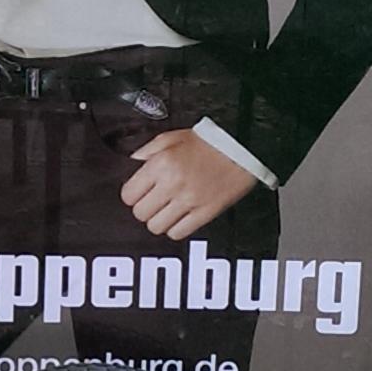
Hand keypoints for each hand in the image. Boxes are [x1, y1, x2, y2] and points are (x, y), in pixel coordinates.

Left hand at [119, 130, 256, 239]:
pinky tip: (180, 217)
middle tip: (153, 200)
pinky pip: (178, 233)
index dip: (132, 194)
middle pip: (140, 213)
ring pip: (156, 227)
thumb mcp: (172, 137)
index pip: (129, 195)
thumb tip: (131, 165)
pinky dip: (175, 228)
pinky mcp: (205, 213)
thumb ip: (146, 151)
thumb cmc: (209, 142)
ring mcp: (189, 201)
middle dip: (144, 207)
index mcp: (162, 163)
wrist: (243, 148)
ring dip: (159, 219)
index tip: (139, 192)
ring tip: (167, 209)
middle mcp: (173, 183)